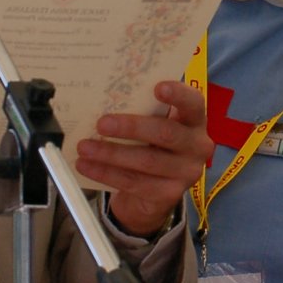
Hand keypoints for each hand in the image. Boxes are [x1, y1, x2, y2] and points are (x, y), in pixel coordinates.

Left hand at [75, 80, 212, 236]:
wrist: (157, 190)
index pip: (194, 103)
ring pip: (147, 161)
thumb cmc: (152, 144)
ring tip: (85, 147)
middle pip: (166, 133)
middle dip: (131, 127)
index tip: (157, 87)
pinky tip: (86, 166)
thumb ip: (142, 111)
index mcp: (194, 120)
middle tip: (101, 123)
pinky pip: (134, 183)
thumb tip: (104, 98)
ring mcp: (186, 173)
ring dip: (111, 153)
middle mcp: (197, 146)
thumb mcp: (154, 124)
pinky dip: (106, 173)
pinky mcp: (169, 195)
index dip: (178, 94)